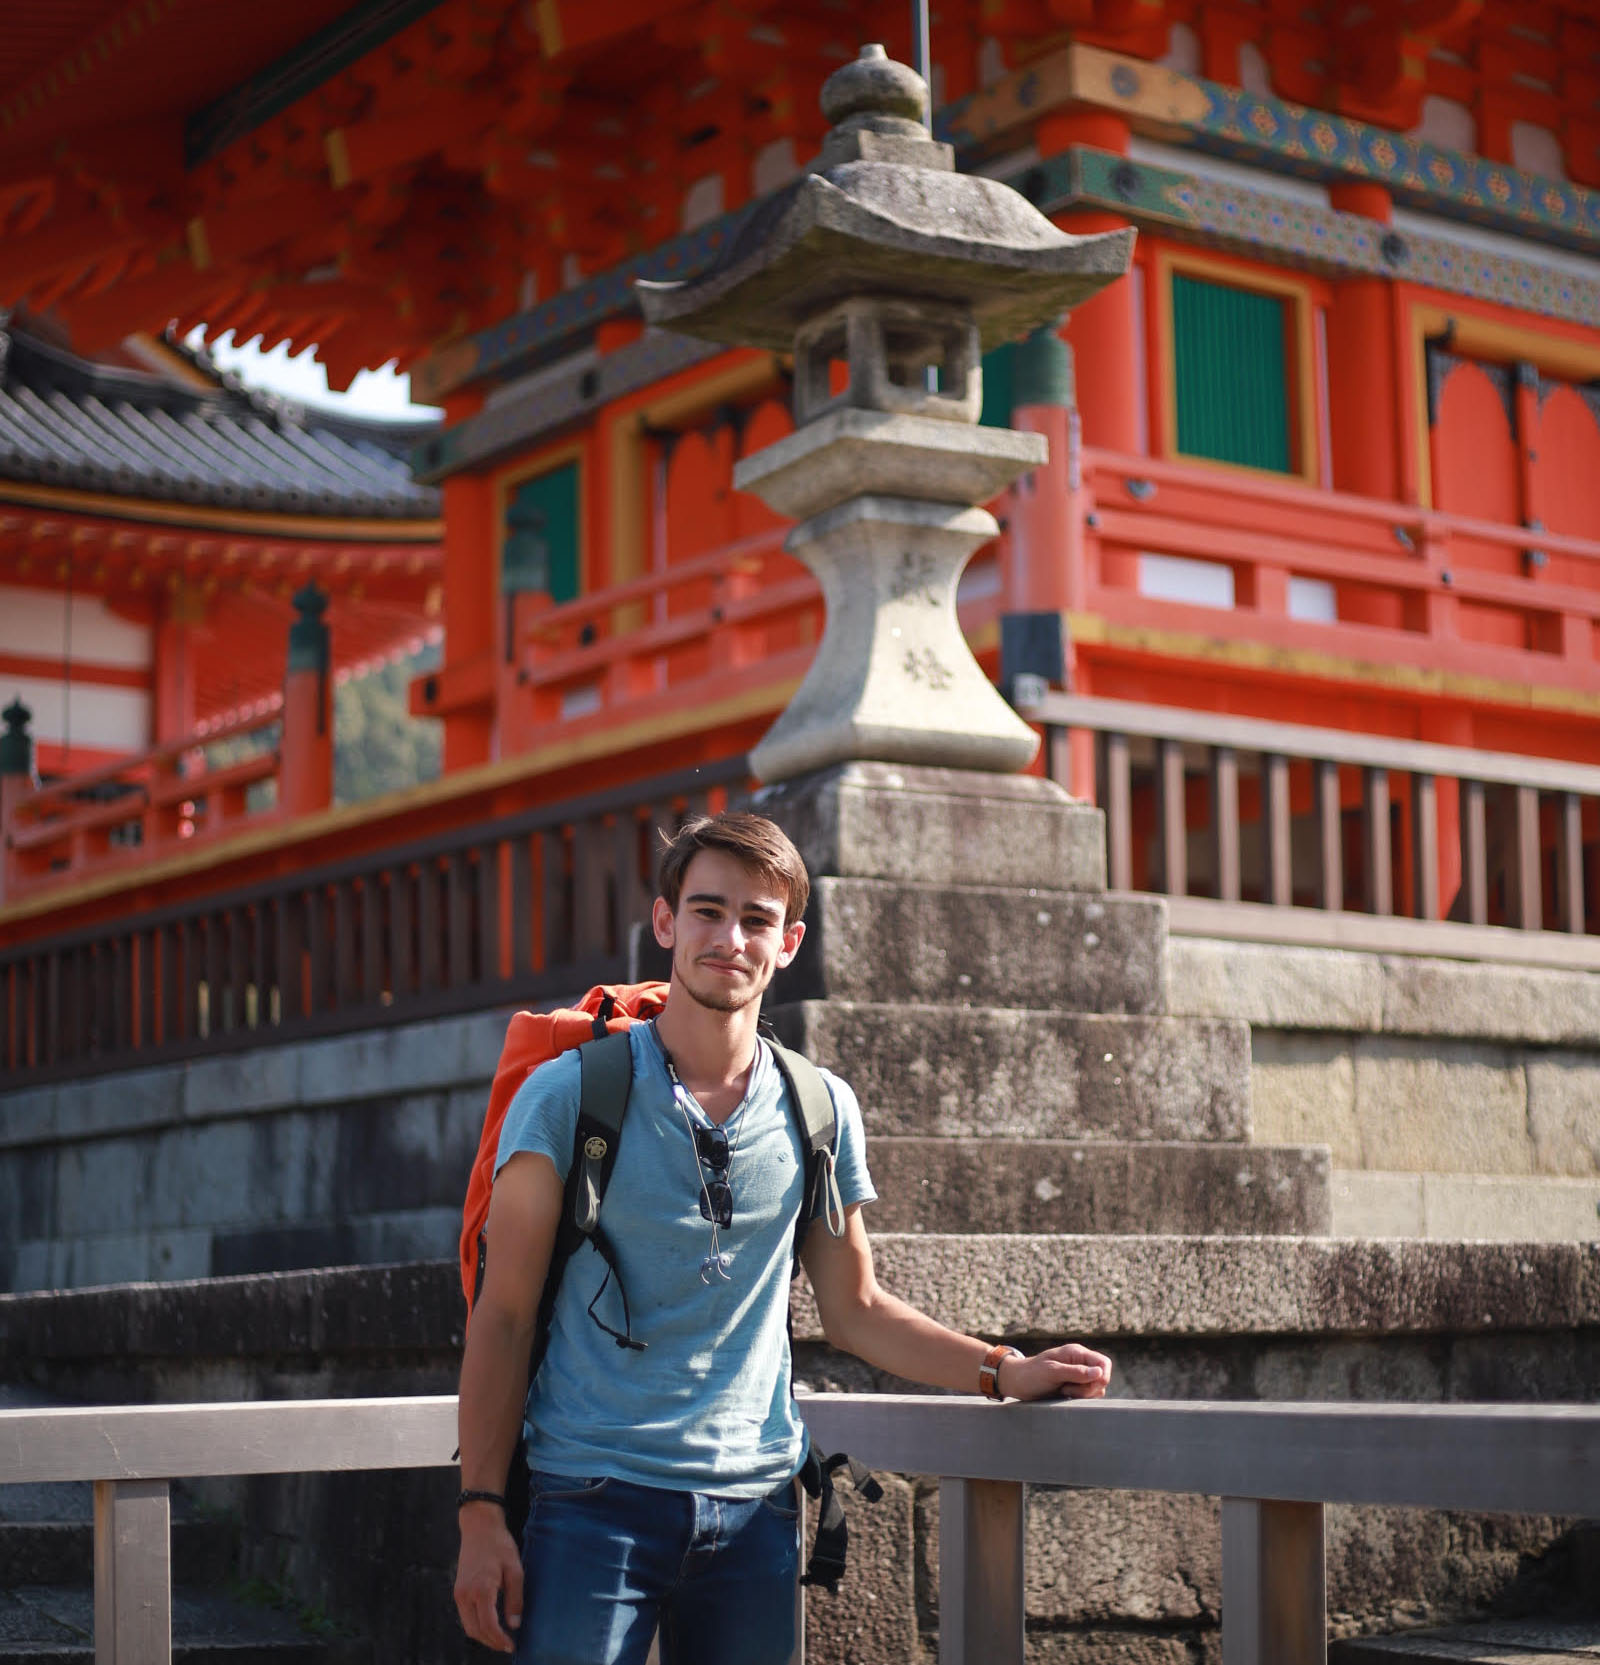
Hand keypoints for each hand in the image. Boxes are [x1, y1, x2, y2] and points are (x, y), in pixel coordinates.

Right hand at [454, 1504, 523, 1651]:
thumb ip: (515, 1598)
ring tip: (500, 1637)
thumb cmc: (500, 1544)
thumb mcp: (515, 1568)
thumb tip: (514, 1625)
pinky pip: (465, 1616)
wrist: (479, 1526)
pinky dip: (477, 1624)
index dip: (500, 1640)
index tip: (511, 1646)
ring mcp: (459, 1593)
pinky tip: (490, 1623)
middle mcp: (465, 1594)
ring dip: (483, 1635)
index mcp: (481, 1589)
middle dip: (491, 1642)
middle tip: (507, 1644)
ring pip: (468, 1626)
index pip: (488, 1625)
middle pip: (475, 1631)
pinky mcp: (458, 1590)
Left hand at [1000, 1343, 1111, 1400]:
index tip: (1090, 1386)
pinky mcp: (1075, 1388)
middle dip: (1088, 1389)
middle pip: (1102, 1379)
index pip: (1104, 1362)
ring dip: (1082, 1394)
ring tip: (1062, 1390)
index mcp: (1077, 1353)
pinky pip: (1088, 1396)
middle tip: (1067, 1388)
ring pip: (1096, 1390)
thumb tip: (1099, 1373)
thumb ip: (1076, 1372)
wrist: (1018, 1382)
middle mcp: (1081, 1363)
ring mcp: (1079, 1376)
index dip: (1103, 1376)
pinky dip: (1078, 1398)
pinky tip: (1063, 1395)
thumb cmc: (1032, 1374)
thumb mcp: (1052, 1371)